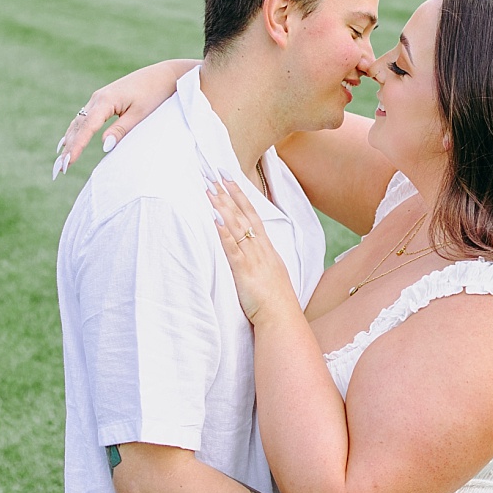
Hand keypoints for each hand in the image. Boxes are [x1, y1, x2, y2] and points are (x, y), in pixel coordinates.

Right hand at [52, 59, 195, 178]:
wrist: (163, 75)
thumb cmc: (154, 94)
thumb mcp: (140, 114)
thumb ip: (121, 130)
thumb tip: (104, 146)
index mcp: (106, 101)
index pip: (87, 127)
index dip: (77, 146)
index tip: (69, 162)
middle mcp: (98, 98)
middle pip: (78, 126)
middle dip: (68, 147)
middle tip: (60, 168)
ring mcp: (99, 98)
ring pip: (79, 122)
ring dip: (69, 141)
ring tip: (61, 161)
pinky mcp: (103, 100)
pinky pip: (84, 118)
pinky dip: (76, 131)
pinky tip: (67, 141)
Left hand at [208, 178, 297, 326]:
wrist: (282, 319)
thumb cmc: (277, 303)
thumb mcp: (272, 276)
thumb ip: (262, 263)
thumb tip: (254, 256)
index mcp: (267, 250)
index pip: (253, 216)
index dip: (241, 197)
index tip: (230, 179)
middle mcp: (261, 249)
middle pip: (244, 215)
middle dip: (230, 193)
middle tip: (215, 173)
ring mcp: (253, 259)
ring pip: (237, 227)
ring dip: (223, 207)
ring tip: (209, 189)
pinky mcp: (244, 271)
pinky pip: (232, 248)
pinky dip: (223, 233)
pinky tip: (213, 219)